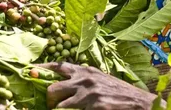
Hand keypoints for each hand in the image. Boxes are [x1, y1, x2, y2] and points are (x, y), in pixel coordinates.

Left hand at [41, 62, 156, 109]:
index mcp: (86, 71)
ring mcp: (89, 94)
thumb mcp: (100, 80)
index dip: (42, 68)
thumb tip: (66, 84)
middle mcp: (85, 79)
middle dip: (50, 101)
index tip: (31, 71)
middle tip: (53, 107)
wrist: (139, 103)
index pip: (58, 66)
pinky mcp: (94, 106)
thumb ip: (84, 80)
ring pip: (59, 106)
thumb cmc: (119, 93)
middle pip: (53, 89)